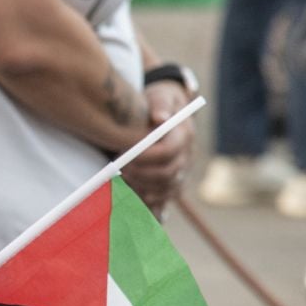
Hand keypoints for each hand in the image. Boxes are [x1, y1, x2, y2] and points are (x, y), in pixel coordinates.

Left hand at [122, 80, 195, 217]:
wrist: (162, 111)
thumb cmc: (158, 101)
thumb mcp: (160, 95)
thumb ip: (160, 104)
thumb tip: (159, 116)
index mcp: (184, 136)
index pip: (168, 152)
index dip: (146, 157)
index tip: (125, 155)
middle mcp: (186, 157)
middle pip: (167, 175)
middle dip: (142, 175)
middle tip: (119, 172)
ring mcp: (180, 173)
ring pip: (165, 191)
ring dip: (142, 191)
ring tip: (120, 185)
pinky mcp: (171, 185)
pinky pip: (163, 202)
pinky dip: (148, 207)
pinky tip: (132, 210)